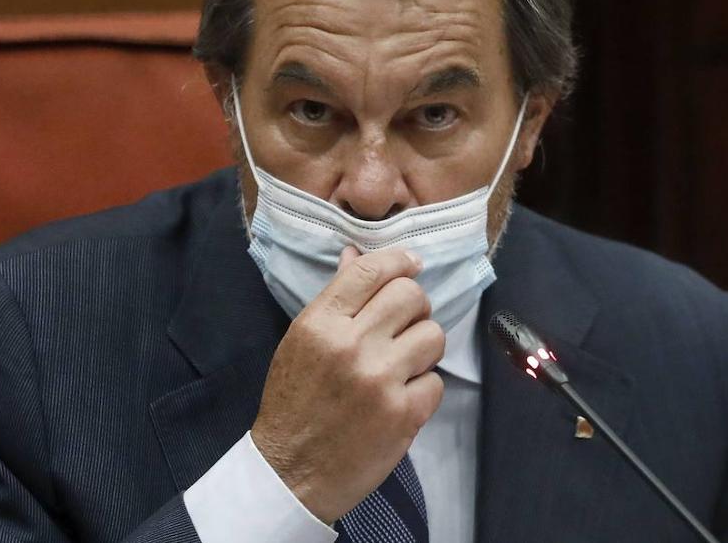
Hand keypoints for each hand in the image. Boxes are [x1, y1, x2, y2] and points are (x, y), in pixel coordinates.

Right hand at [250, 246, 445, 523]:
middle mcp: (351, 346)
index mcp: (320, 324)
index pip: (371, 271)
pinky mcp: (403, 414)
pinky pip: (436, 381)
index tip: (411, 264)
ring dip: (423, 346)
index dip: (399, 260)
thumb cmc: (294, 403)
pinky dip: (423, 388)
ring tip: (403, 362)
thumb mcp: (301, 342)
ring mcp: (380, 380)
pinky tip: (400, 397)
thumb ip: (334, 300)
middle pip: (410, 295)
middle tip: (404, 323)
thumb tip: (356, 255)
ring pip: (433, 335)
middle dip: (414, 306)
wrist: (291, 471)